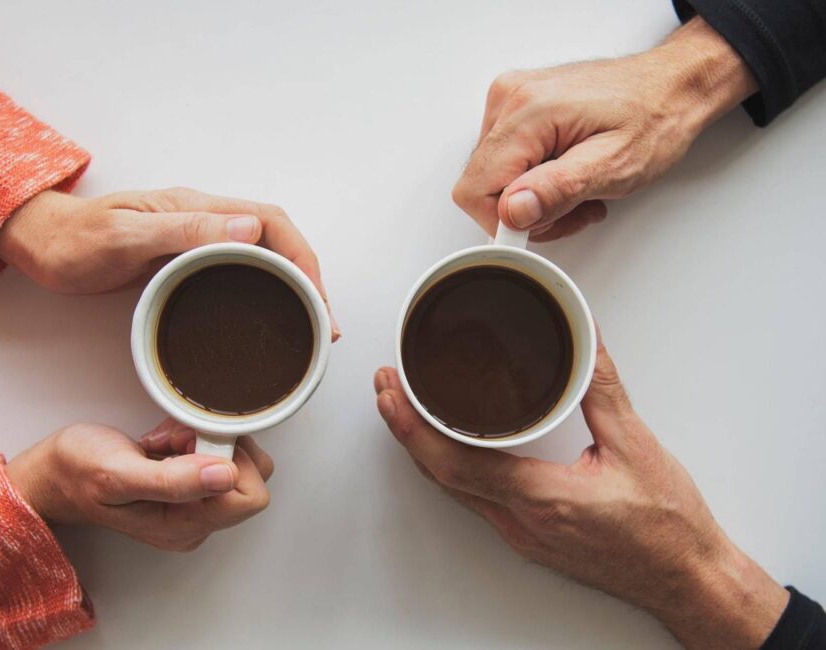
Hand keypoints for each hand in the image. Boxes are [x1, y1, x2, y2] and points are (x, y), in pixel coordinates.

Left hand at [0, 186, 338, 337]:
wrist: (42, 244)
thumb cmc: (74, 241)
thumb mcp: (125, 236)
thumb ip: (183, 230)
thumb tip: (249, 227)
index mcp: (197, 209)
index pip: (271, 222)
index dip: (302, 258)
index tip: (317, 298)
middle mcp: (203, 219)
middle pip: (277, 240)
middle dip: (308, 277)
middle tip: (323, 322)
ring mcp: (195, 239)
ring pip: (262, 255)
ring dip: (291, 284)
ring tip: (308, 323)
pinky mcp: (185, 259)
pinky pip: (239, 270)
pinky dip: (264, 290)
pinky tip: (267, 313)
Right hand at [5, 419, 272, 551]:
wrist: (53, 474)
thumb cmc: (77, 473)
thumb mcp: (119, 474)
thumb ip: (174, 480)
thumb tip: (226, 475)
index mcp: (185, 526)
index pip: (250, 495)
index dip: (228, 460)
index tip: (191, 446)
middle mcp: (196, 521)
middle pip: (249, 475)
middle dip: (215, 446)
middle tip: (173, 442)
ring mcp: (194, 505)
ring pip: (234, 459)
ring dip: (201, 438)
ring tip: (163, 443)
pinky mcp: (190, 486)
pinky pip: (216, 454)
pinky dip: (192, 438)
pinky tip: (163, 443)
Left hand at [374, 344, 787, 648]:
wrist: (687, 579)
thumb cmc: (667, 526)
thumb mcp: (636, 445)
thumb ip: (602, 387)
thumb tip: (586, 337)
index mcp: (542, 498)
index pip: (456, 463)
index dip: (413, 428)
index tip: (390, 395)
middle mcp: (521, 522)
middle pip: (441, 476)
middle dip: (405, 429)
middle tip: (386, 388)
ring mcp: (521, 534)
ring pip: (454, 489)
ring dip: (424, 448)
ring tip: (405, 408)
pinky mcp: (528, 536)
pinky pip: (474, 498)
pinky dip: (450, 466)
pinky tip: (448, 444)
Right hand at [452, 17, 756, 241]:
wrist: (672, 86)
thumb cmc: (655, 118)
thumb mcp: (614, 165)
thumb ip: (557, 190)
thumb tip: (512, 212)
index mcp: (528, 111)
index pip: (475, 190)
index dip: (505, 222)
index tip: (543, 224)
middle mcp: (510, 99)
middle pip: (481, 186)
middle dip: (524, 212)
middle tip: (572, 207)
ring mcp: (510, 100)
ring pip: (492, 178)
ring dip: (532, 197)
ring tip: (576, 188)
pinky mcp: (516, 107)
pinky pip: (504, 161)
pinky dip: (533, 178)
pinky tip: (565, 173)